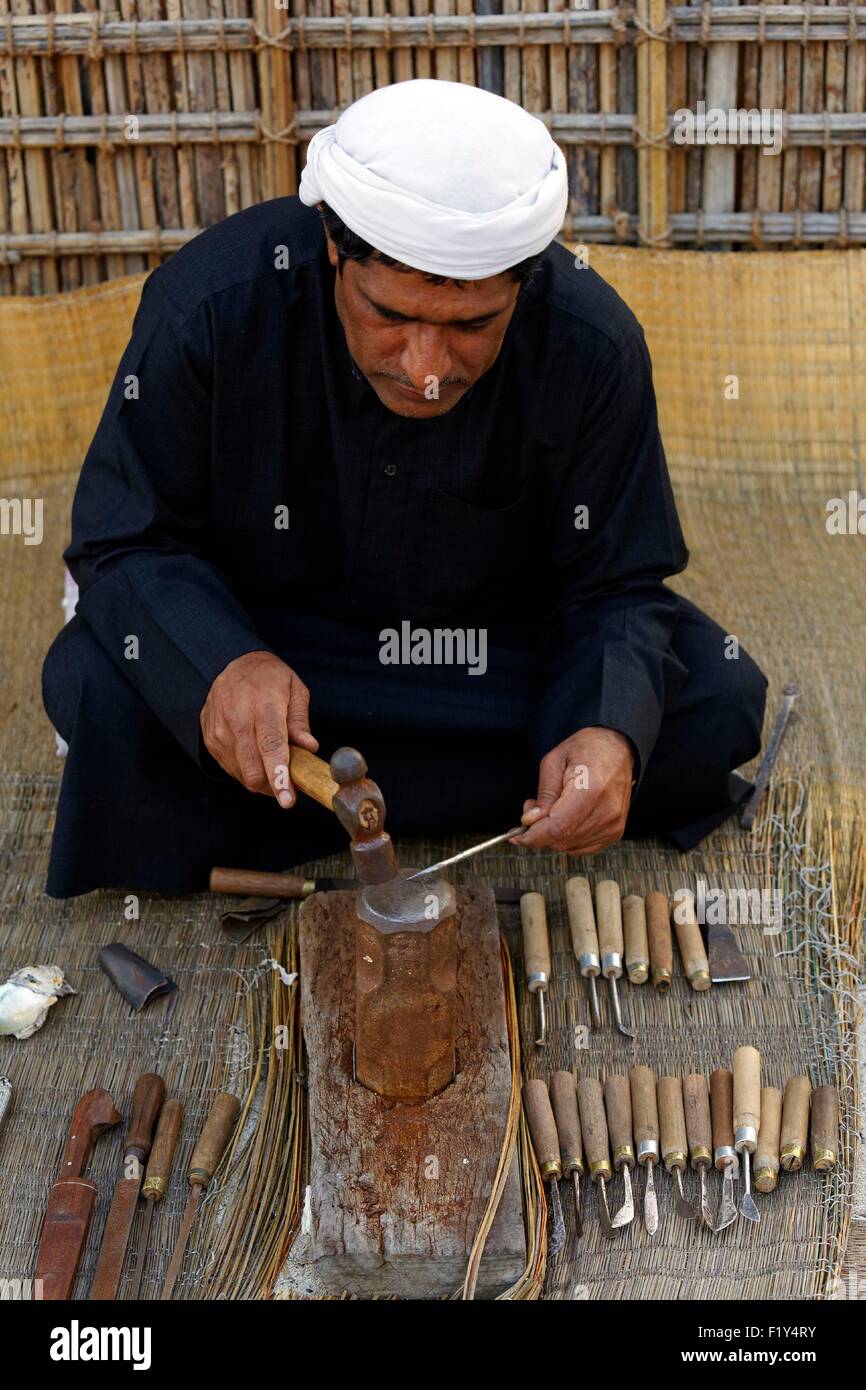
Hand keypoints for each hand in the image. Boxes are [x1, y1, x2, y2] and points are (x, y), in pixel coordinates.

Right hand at [200, 650, 317, 805]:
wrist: (233, 664)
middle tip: (290, 785)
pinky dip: (248, 771)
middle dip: (273, 786)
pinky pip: (231, 769)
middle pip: (253, 768)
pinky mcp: (210, 739)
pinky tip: (257, 756)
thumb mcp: (295, 689)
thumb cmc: (270, 679)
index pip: (271, 745)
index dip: (279, 775)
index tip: (287, 799)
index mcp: (263, 704)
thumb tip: (309, 747)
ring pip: (242, 774)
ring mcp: (220, 730)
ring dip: (262, 780)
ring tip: (274, 763)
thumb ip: (300, 720)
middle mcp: (237, 718)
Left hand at [514, 727, 635, 853]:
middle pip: (561, 839)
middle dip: (540, 831)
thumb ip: (543, 795)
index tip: (516, 836)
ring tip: (554, 807)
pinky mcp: (614, 832)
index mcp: (591, 790)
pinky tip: (567, 817)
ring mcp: (613, 824)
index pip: (557, 828)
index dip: (533, 836)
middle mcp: (606, 811)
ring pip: (569, 846)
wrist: (618, 750)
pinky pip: (581, 847)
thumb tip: (531, 822)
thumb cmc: (587, 750)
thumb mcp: (555, 762)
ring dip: (553, 834)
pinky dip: (568, 837)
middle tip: (535, 808)